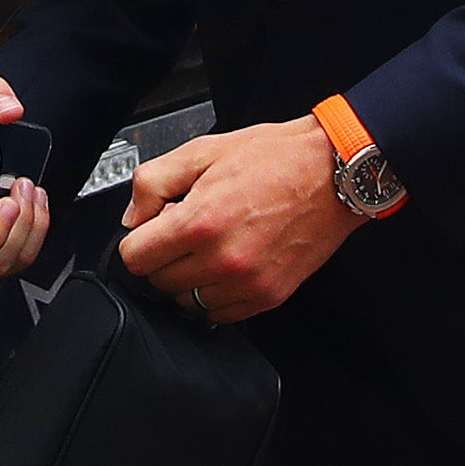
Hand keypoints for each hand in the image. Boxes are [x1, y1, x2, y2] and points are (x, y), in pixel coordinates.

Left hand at [116, 115, 364, 322]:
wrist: (332, 173)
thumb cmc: (274, 159)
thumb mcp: (202, 151)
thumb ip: (153, 182)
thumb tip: (132, 218)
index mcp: (200, 221)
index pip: (134, 258)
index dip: (139, 240)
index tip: (153, 230)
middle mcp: (222, 259)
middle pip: (159, 282)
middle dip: (164, 257)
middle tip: (186, 231)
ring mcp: (247, 283)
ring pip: (187, 301)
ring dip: (189, 278)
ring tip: (211, 245)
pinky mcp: (268, 297)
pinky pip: (220, 314)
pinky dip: (216, 294)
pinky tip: (229, 263)